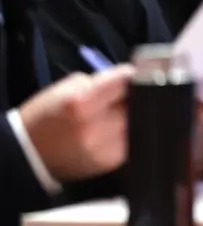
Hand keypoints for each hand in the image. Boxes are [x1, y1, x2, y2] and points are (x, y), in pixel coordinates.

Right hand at [18, 65, 133, 182]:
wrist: (28, 155)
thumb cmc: (45, 117)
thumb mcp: (68, 87)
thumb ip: (102, 81)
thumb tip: (130, 79)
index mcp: (81, 103)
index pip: (125, 82)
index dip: (132, 75)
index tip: (133, 75)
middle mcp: (94, 127)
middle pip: (136, 104)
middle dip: (134, 97)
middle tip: (126, 96)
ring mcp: (102, 148)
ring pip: (137, 123)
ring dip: (132, 116)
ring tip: (116, 114)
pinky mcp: (107, 163)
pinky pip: (130, 141)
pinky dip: (126, 133)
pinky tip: (113, 130)